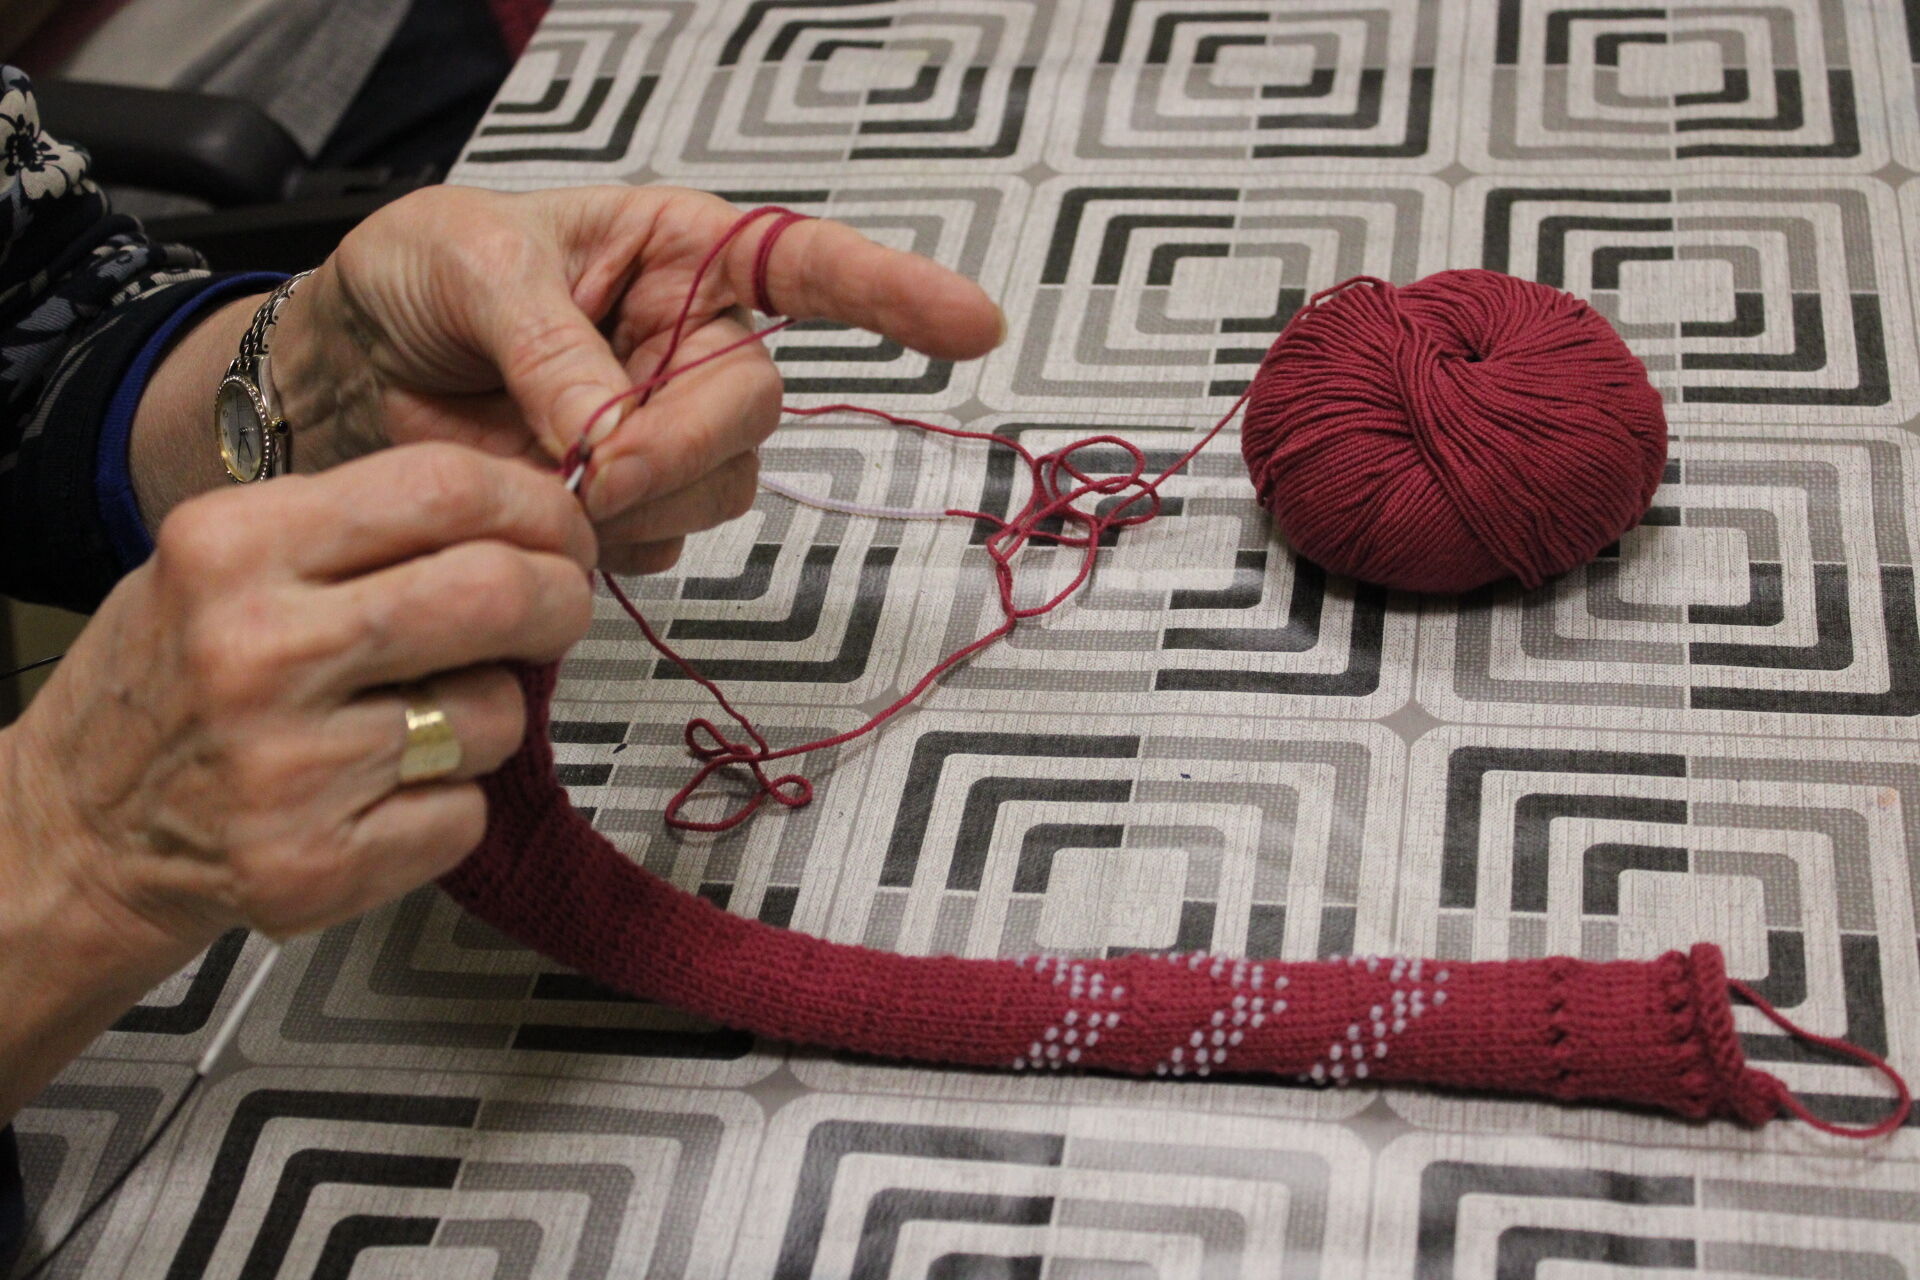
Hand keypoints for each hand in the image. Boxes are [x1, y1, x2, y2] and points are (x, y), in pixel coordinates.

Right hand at [2, 443, 593, 953]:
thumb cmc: (171, 683)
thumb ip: (365, 527)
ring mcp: (287, 765)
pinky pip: (465, 813)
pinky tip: (382, 795)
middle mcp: (258, 649)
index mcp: (234, 548)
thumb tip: (528, 511)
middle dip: (560, 599)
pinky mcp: (315, 863)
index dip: (538, 506)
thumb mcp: (226, 560)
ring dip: (491, 716)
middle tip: (556, 610)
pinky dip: (451, 804)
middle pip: (497, 593)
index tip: (564, 528)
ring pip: (495, 713)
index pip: (444, 488)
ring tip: (416, 721)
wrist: (77, 829)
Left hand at [276, 184, 1002, 573]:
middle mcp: (692, 339)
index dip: (896, 296)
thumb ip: (552, 348)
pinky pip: (663, 539)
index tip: (973, 329)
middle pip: (753, 405)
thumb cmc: (412, 279)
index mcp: (678, 250)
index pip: (809, 266)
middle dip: (678, 444)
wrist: (339, 373)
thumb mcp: (471, 270)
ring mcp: (671, 428)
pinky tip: (547, 502)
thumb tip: (613, 433)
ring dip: (637, 497)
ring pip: (720, 484)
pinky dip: (607, 539)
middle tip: (594, 467)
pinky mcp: (636, 503)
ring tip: (543, 470)